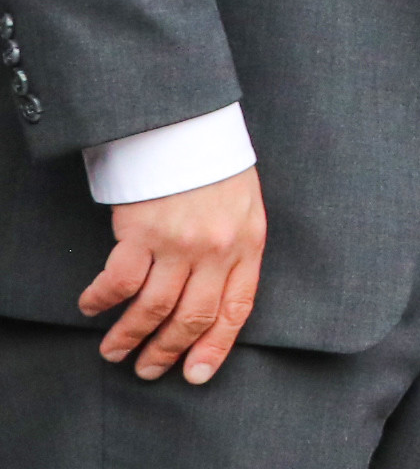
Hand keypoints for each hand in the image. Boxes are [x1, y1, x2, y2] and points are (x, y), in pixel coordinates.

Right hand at [81, 167, 265, 382]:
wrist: (188, 125)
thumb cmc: (216, 165)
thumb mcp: (245, 206)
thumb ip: (236, 247)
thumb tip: (217, 293)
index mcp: (248, 243)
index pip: (236, 308)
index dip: (215, 346)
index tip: (196, 375)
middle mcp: (217, 249)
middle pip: (192, 317)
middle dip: (167, 350)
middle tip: (147, 369)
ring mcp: (179, 242)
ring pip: (153, 308)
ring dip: (129, 336)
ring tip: (113, 351)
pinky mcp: (142, 232)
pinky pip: (119, 282)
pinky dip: (101, 301)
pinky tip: (90, 308)